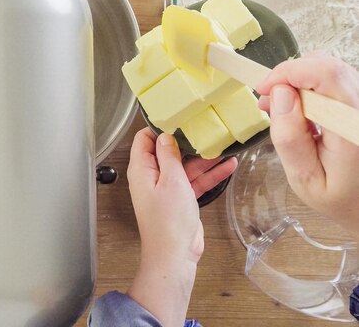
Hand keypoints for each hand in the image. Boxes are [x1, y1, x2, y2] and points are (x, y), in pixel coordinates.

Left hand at [126, 129, 236, 326]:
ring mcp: (167, 188)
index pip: (144, 139)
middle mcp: (152, 177)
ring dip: (204, 158)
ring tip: (224, 144)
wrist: (175, 254)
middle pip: (168, 151)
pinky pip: (195, 181)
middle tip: (206, 126)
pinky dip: (210, 174)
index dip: (159, 127)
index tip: (177, 116)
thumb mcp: (171, 180)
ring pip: (186, 166)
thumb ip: (169, 155)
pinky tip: (229, 165)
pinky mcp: (181, 199)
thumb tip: (165, 135)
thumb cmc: (168, 221)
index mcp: (142, 170)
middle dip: (187, 140)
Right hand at [257, 54, 358, 236]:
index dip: (288, 72)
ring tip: (279, 108)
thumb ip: (289, 138)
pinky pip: (335, 82)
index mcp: (351, 127)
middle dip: (289, 75)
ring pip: (330, 70)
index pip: (325, 74)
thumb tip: (280, 94)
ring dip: (298, 81)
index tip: (263, 89)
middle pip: (327, 65)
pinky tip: (298, 110)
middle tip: (266, 100)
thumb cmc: (339, 197)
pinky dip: (310, 88)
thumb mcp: (304, 178)